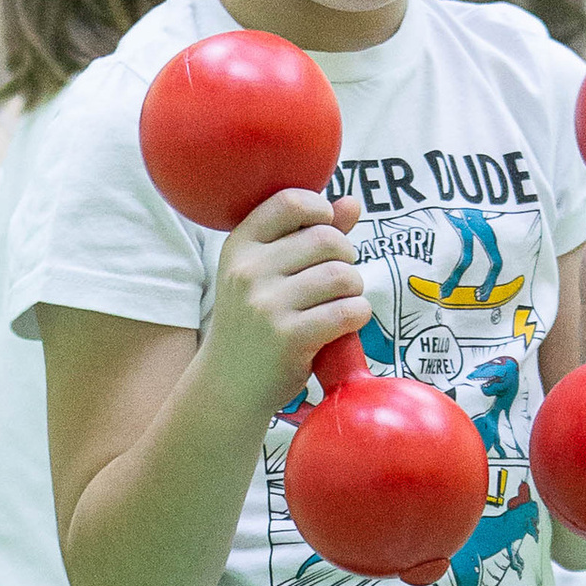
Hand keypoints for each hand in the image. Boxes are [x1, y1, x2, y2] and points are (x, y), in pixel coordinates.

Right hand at [205, 187, 369, 419]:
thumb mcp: (266, 273)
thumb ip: (309, 234)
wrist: (228, 384)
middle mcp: (248, 271)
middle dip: (346, 257)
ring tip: (340, 302)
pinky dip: (358, 315)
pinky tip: (344, 323)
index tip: (325, 231)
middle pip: (328, 240)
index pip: (291, 201)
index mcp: (240, 245)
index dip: (322, 211)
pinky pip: (348, 311)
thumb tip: (352, 202)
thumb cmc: (255, 321)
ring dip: (354, 289)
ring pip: (343, 276)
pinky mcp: (290, 337)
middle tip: (337, 279)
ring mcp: (267, 305)